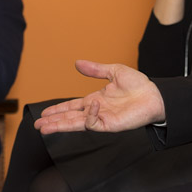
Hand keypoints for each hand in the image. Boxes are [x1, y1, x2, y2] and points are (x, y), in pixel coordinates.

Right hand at [34, 60, 165, 134]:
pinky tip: (90, 105)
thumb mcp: (113, 71)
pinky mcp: (110, 125)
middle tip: (37, 125)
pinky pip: (94, 122)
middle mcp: (96, 111)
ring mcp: (102, 119)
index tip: (44, 114)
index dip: (58, 110)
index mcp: (95, 100)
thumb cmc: (138, 84)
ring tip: (44, 128)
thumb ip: (95, 69)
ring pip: (76, 124)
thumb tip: (77, 63)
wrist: (154, 94)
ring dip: (60, 126)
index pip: (72, 106)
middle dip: (53, 122)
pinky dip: (89, 115)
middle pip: (69, 118)